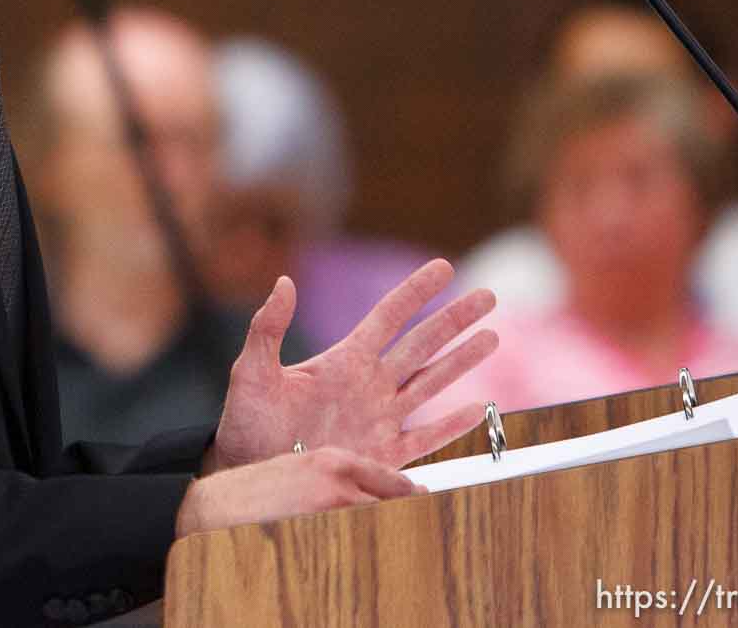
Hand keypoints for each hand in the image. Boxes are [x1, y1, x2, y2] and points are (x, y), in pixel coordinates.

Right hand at [174, 447, 421, 536]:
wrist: (216, 507)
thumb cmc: (253, 490)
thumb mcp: (299, 468)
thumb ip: (335, 477)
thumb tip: (366, 494)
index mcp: (332, 460)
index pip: (391, 477)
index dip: (413, 493)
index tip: (425, 500)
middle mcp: (337, 480)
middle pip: (395, 501)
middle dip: (409, 515)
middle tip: (422, 528)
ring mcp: (332, 509)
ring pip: (381, 524)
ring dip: (389, 534)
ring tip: (399, 550)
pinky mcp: (323, 532)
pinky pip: (358, 543)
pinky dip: (365, 551)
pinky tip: (365, 560)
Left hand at [205, 259, 498, 472]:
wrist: (248, 470)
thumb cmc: (245, 420)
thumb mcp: (252, 370)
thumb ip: (268, 327)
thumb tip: (283, 281)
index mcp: (342, 360)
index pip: (388, 317)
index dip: (416, 293)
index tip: (443, 268)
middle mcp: (368, 384)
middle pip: (421, 344)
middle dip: (455, 319)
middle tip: (488, 296)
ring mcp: (379, 418)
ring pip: (431, 383)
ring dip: (462, 361)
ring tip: (492, 337)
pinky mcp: (382, 455)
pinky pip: (425, 437)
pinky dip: (452, 424)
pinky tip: (478, 407)